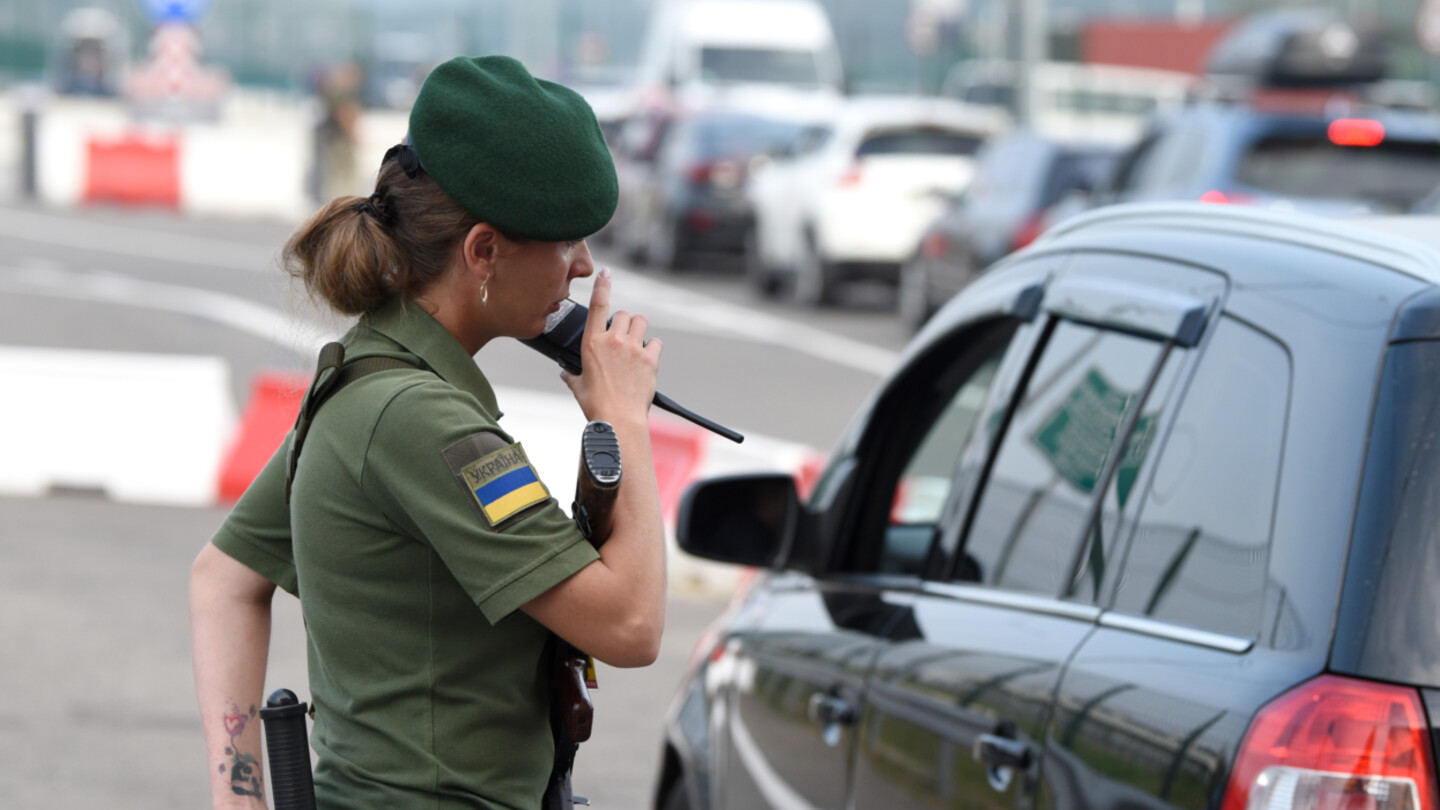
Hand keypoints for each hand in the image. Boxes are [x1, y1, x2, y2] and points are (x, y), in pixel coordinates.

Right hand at [561, 267, 660, 424]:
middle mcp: (613, 341)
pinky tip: (647, 357)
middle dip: (622, 322)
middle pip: (623, 314)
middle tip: (621, 338)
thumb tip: (565, 373)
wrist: (618, 420)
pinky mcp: (650, 359)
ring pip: (641, 321)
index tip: (607, 272)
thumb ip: (571, 375)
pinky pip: (656, 342)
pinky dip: (653, 347)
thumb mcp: (578, 387)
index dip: (602, 284)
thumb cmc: (596, 406)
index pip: (598, 305)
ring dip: (638, 328)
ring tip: (635, 343)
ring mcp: (633, 348)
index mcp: (592, 344)